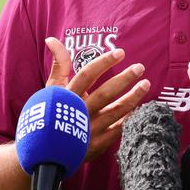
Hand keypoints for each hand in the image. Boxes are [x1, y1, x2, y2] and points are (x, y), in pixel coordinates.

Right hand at [44, 38, 149, 161]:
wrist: (43, 151)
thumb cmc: (50, 112)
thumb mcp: (52, 88)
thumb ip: (59, 64)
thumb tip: (51, 39)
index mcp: (67, 96)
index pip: (87, 75)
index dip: (103, 63)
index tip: (120, 52)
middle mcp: (78, 112)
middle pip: (105, 93)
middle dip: (124, 79)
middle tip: (140, 67)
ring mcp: (88, 130)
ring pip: (115, 112)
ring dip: (133, 97)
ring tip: (146, 84)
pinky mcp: (96, 145)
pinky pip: (117, 131)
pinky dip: (129, 120)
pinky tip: (140, 109)